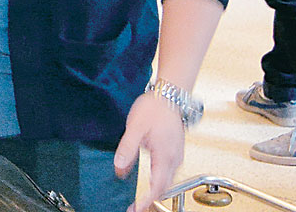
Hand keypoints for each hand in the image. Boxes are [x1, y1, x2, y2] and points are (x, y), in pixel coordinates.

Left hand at [114, 92, 185, 211]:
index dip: (146, 200)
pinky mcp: (175, 150)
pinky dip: (159, 180)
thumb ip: (127, 149)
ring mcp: (176, 155)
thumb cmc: (153, 109)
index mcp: (165, 156)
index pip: (157, 186)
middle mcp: (174, 158)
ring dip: (155, 190)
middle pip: (164, 187)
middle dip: (150, 199)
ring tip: (141, 198)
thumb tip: (119, 168)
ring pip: (168, 180)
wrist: (169, 95)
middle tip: (135, 207)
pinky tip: (150, 179)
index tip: (136, 208)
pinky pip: (168, 171)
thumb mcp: (135, 128)